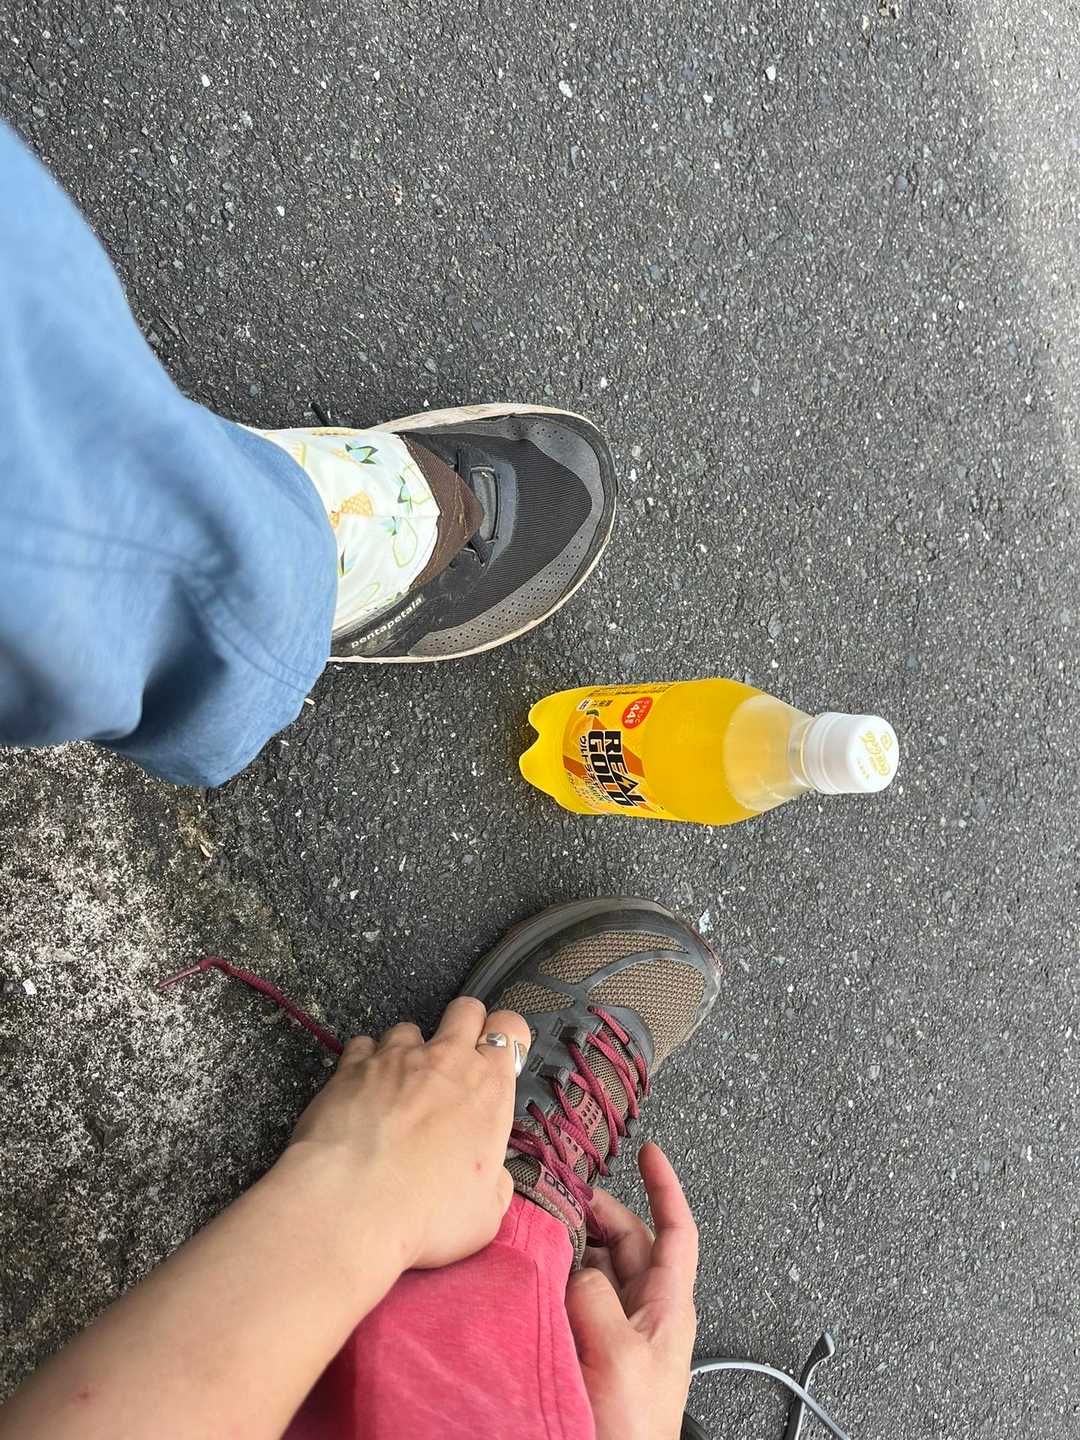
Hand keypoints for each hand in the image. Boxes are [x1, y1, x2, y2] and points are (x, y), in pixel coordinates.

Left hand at [284, 997, 530, 1269]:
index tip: (495, 1059)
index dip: (505, 1037)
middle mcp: (446, 1059)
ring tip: (397, 1089)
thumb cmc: (427, 1213)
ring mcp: (396, 1057)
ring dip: (408, 1052)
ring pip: (409, 1028)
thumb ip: (495, 1184)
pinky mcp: (351, 1066)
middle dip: (464, 1025)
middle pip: (465, 1009)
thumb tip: (492, 1177)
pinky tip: (360, 1092)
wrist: (352, 1205)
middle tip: (453, 1063)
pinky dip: (364, 1064)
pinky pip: (362, 1046)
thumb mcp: (485, 1214)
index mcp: (489, 1088)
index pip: (510, 1029)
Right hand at [565, 1144, 697, 1439]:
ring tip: (543, 1229)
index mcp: (666, 1308)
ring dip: (572, 1245)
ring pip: (596, 1269)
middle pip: (626, 1242)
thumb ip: (596, 1298)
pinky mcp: (587, 1353)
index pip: (676, 1231)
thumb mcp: (619, 1354)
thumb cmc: (631, 1431)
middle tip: (564, 1192)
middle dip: (599, 1211)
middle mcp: (643, 1315)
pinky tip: (531, 1275)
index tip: (650, 1152)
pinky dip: (555, 1279)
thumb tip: (574, 1265)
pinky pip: (571, 1301)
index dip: (665, 1187)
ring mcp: (615, 1334)